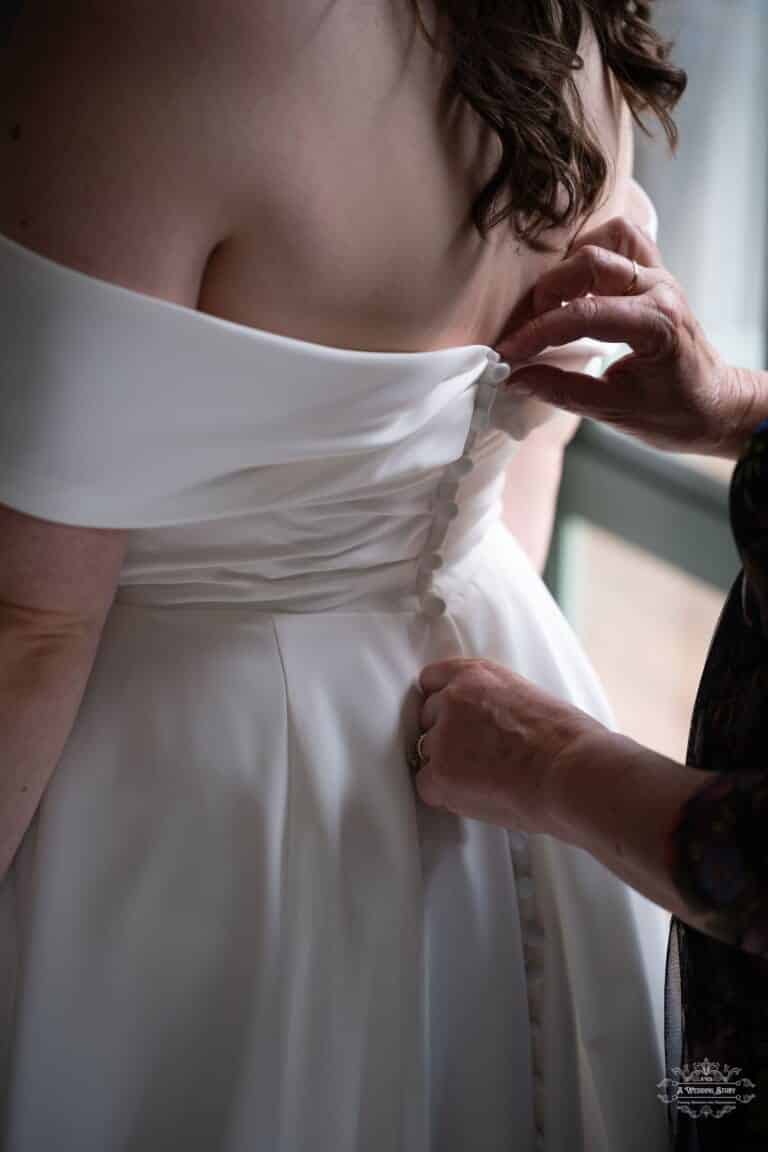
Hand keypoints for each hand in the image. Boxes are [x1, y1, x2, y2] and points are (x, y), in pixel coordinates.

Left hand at [413, 657, 602, 833]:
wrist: (573, 770)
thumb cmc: (568, 741)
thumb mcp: (527, 697)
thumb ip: (495, 702)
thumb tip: (487, 723)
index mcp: (477, 674)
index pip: (433, 679)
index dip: (442, 703)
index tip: (450, 718)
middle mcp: (453, 698)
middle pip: (428, 718)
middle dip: (447, 737)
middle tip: (479, 758)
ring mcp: (442, 734)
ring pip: (428, 754)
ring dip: (448, 767)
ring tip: (486, 780)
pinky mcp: (439, 771)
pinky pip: (427, 786)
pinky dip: (447, 796)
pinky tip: (479, 796)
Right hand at [495, 216, 757, 456]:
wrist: (713, 404)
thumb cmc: (673, 413)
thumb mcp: (614, 412)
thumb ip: (562, 391)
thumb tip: (514, 378)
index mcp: (657, 324)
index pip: (583, 315)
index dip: (537, 333)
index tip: (507, 354)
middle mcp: (659, 289)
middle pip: (588, 264)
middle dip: (545, 296)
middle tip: (525, 333)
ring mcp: (659, 275)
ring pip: (603, 241)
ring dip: (567, 267)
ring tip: (548, 306)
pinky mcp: (654, 273)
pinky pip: (621, 238)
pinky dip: (591, 249)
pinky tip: (575, 282)